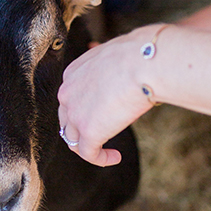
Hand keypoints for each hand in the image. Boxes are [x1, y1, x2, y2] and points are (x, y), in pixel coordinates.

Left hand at [58, 29, 159, 165]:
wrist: (143, 62)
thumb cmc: (138, 54)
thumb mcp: (114, 53)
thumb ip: (107, 61)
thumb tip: (110, 52)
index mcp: (72, 73)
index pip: (71, 98)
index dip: (84, 109)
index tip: (103, 114)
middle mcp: (67, 93)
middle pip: (67, 120)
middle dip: (82, 129)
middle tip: (102, 134)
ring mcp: (75, 113)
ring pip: (73, 140)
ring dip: (90, 147)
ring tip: (107, 151)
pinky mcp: (89, 131)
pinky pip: (88, 153)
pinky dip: (101, 158)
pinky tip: (116, 157)